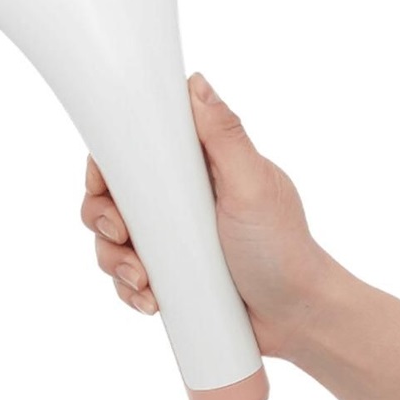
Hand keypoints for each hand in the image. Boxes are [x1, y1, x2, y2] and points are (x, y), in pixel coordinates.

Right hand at [80, 72, 329, 358]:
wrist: (298, 316)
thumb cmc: (284, 248)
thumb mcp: (253, 185)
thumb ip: (225, 135)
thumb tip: (196, 83)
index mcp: (198, 167)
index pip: (137, 148)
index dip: (108, 163)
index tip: (101, 182)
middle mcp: (180, 198)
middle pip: (113, 195)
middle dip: (102, 216)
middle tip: (120, 234)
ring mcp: (173, 238)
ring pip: (113, 239)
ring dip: (114, 259)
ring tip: (141, 280)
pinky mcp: (171, 274)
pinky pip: (127, 277)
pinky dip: (128, 289)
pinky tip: (149, 300)